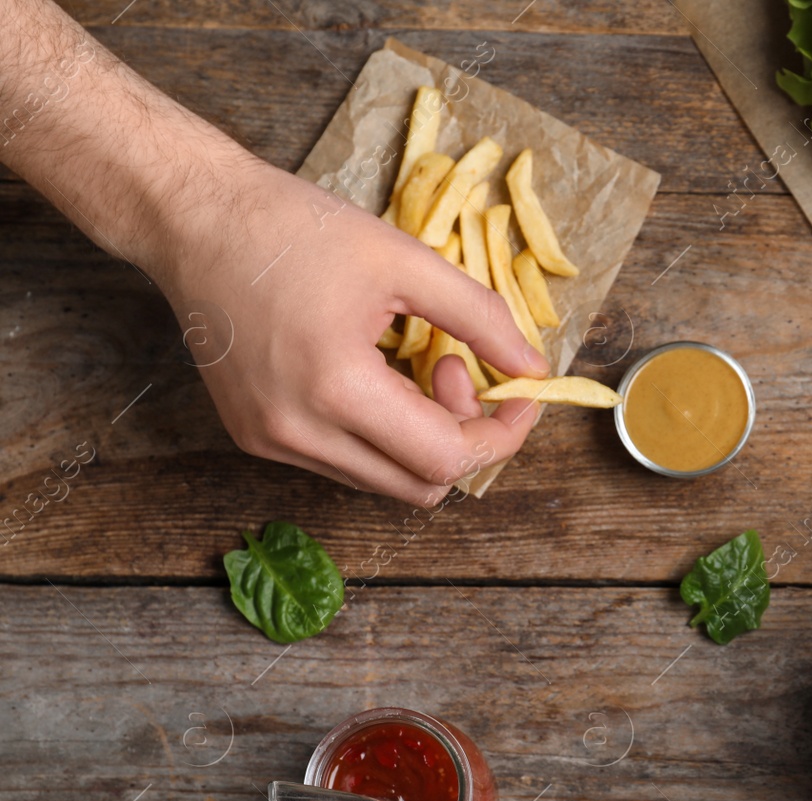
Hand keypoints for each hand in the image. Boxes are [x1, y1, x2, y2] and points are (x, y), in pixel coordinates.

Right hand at [146, 139, 547, 505]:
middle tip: (456, 368)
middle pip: (420, 487)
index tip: (519, 393)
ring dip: (422, 438)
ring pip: (384, 482)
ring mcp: (270, 442)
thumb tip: (533, 369)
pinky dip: (381, 435)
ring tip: (414, 365)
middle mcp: (297, 432)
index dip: (500, 435)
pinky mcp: (255, 436)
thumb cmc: (295, 228)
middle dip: (463, 438)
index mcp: (335, 390)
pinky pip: (344, 463)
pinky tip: (377, 376)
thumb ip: (481, 319)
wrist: (194, 219)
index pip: (445, 458)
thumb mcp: (405, 260)